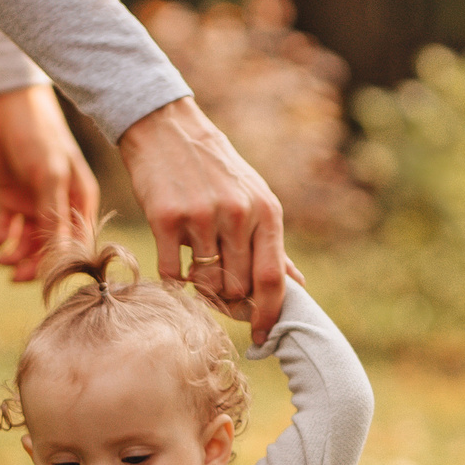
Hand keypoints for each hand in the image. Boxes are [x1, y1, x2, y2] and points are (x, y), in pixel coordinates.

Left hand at [0, 84, 99, 282]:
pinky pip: (6, 227)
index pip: (76, 243)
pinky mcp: (9, 198)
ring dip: (14, 254)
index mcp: (80, 201)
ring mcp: (33, 203)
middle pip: (50, 247)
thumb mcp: (49, 174)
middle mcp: (59, 206)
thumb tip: (62, 254)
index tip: (44, 278)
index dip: (62, 263)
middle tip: (15, 275)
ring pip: (26, 242)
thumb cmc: (38, 133)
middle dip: (34, 264)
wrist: (6, 102)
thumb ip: (53, 213)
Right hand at [116, 96, 292, 342]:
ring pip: (207, 284)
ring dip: (202, 287)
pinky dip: (175, 279)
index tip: (263, 336)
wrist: (166, 128)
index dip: (269, 314)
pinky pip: (173, 274)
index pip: (273, 279)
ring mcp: (201, 216)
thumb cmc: (214, 170)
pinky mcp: (165, 218)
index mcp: (266, 212)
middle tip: (218, 290)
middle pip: (238, 287)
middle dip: (230, 299)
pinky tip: (175, 263)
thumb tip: (298, 286)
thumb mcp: (255, 199)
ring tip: (197, 265)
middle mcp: (238, 214)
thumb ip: (272, 246)